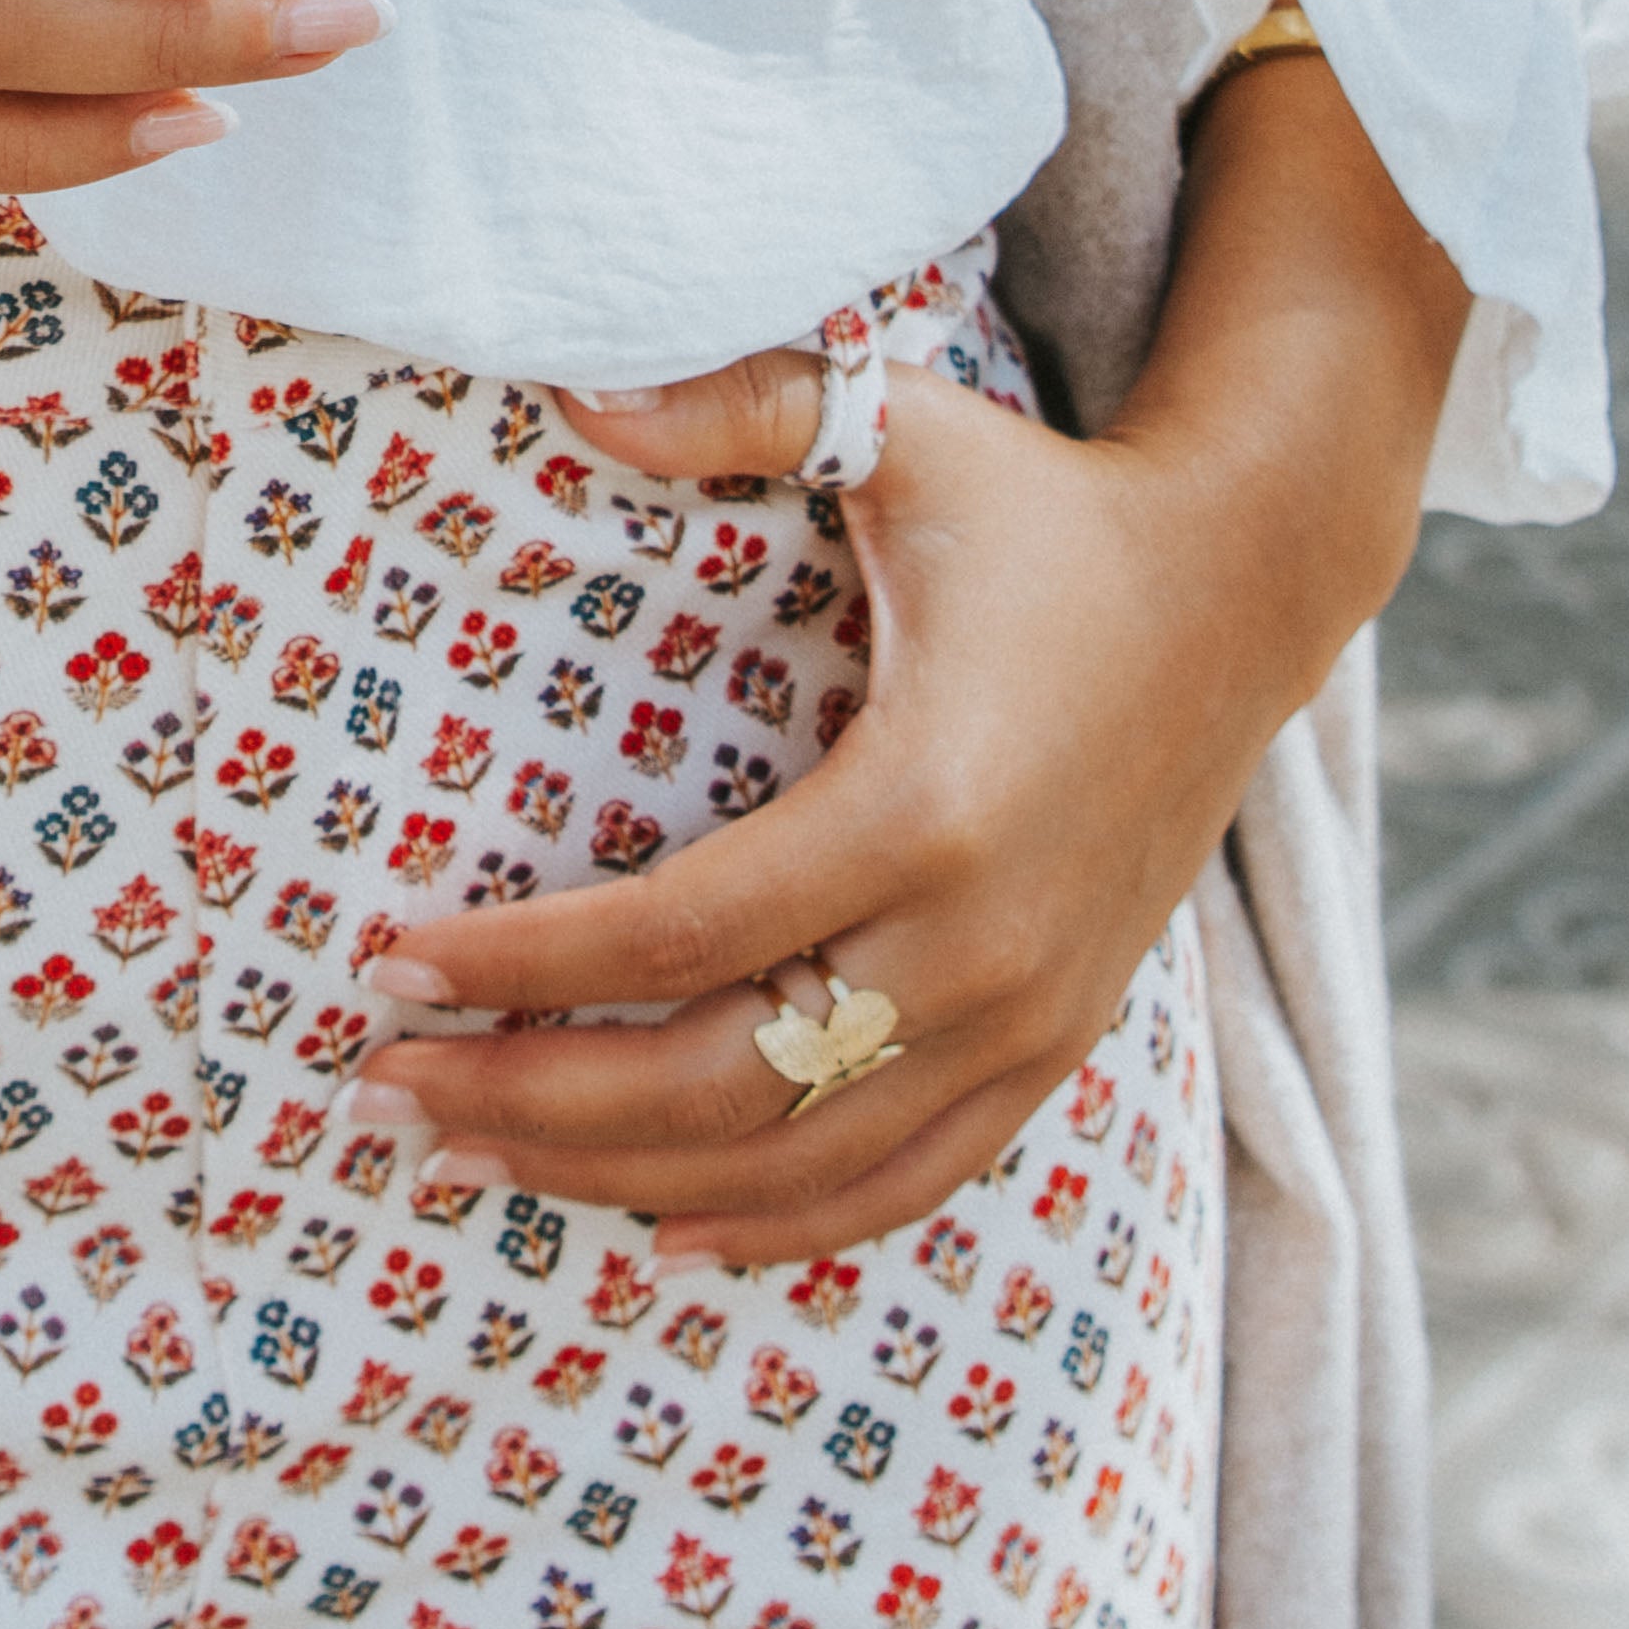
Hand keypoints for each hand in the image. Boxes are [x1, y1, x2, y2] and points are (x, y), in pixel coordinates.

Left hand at [356, 53, 1465, 1259]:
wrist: (1246, 591)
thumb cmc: (1047, 509)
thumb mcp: (901, 425)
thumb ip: (738, 404)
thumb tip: (571, 395)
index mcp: (922, 807)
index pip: (675, 934)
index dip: (520, 964)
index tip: (388, 965)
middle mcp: (977, 946)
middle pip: (716, 1084)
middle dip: (530, 1102)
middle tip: (381, 1093)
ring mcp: (1025, 1018)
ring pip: (795, 1163)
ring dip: (618, 1180)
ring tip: (464, 1161)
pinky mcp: (1055, 1048)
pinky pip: (903, 1182)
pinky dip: (780, 1225)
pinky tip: (663, 1233)